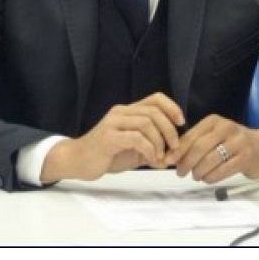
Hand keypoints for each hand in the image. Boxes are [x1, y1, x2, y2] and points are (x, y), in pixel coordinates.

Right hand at [40, 92, 184, 182]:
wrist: (77, 161)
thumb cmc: (106, 155)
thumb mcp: (133, 150)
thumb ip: (151, 148)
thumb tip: (172, 156)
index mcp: (128, 111)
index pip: (155, 98)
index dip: (172, 107)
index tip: (181, 123)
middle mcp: (121, 112)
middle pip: (154, 111)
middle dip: (169, 130)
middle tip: (174, 147)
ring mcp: (113, 123)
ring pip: (146, 123)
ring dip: (160, 142)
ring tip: (160, 157)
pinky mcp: (108, 137)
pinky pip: (136, 138)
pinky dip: (149, 150)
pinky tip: (150, 160)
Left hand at [167, 114, 258, 183]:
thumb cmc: (232, 142)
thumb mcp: (214, 136)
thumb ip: (194, 143)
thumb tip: (172, 157)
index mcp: (213, 120)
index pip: (191, 135)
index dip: (178, 150)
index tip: (168, 161)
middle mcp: (225, 127)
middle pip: (199, 147)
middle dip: (187, 162)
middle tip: (181, 173)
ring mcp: (237, 142)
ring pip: (210, 160)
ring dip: (199, 172)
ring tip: (196, 176)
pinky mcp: (245, 157)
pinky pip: (223, 170)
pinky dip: (211, 177)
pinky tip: (207, 179)